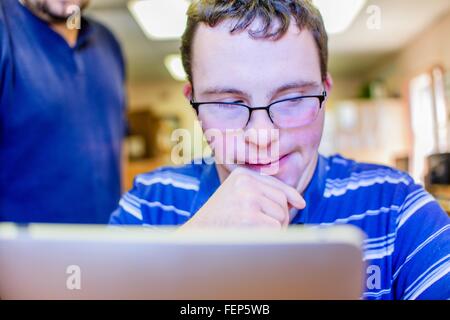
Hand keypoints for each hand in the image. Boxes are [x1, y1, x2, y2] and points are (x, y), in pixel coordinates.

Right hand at [182, 167, 305, 228]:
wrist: (197, 235)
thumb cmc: (219, 219)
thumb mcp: (237, 196)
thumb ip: (262, 194)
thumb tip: (298, 201)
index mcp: (242, 174)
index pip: (276, 184)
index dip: (291, 195)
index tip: (300, 204)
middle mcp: (245, 182)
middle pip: (282, 201)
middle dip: (279, 218)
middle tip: (262, 228)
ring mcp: (247, 199)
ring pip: (281, 216)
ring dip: (274, 229)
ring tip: (253, 232)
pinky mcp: (249, 217)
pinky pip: (275, 228)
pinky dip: (269, 237)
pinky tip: (252, 238)